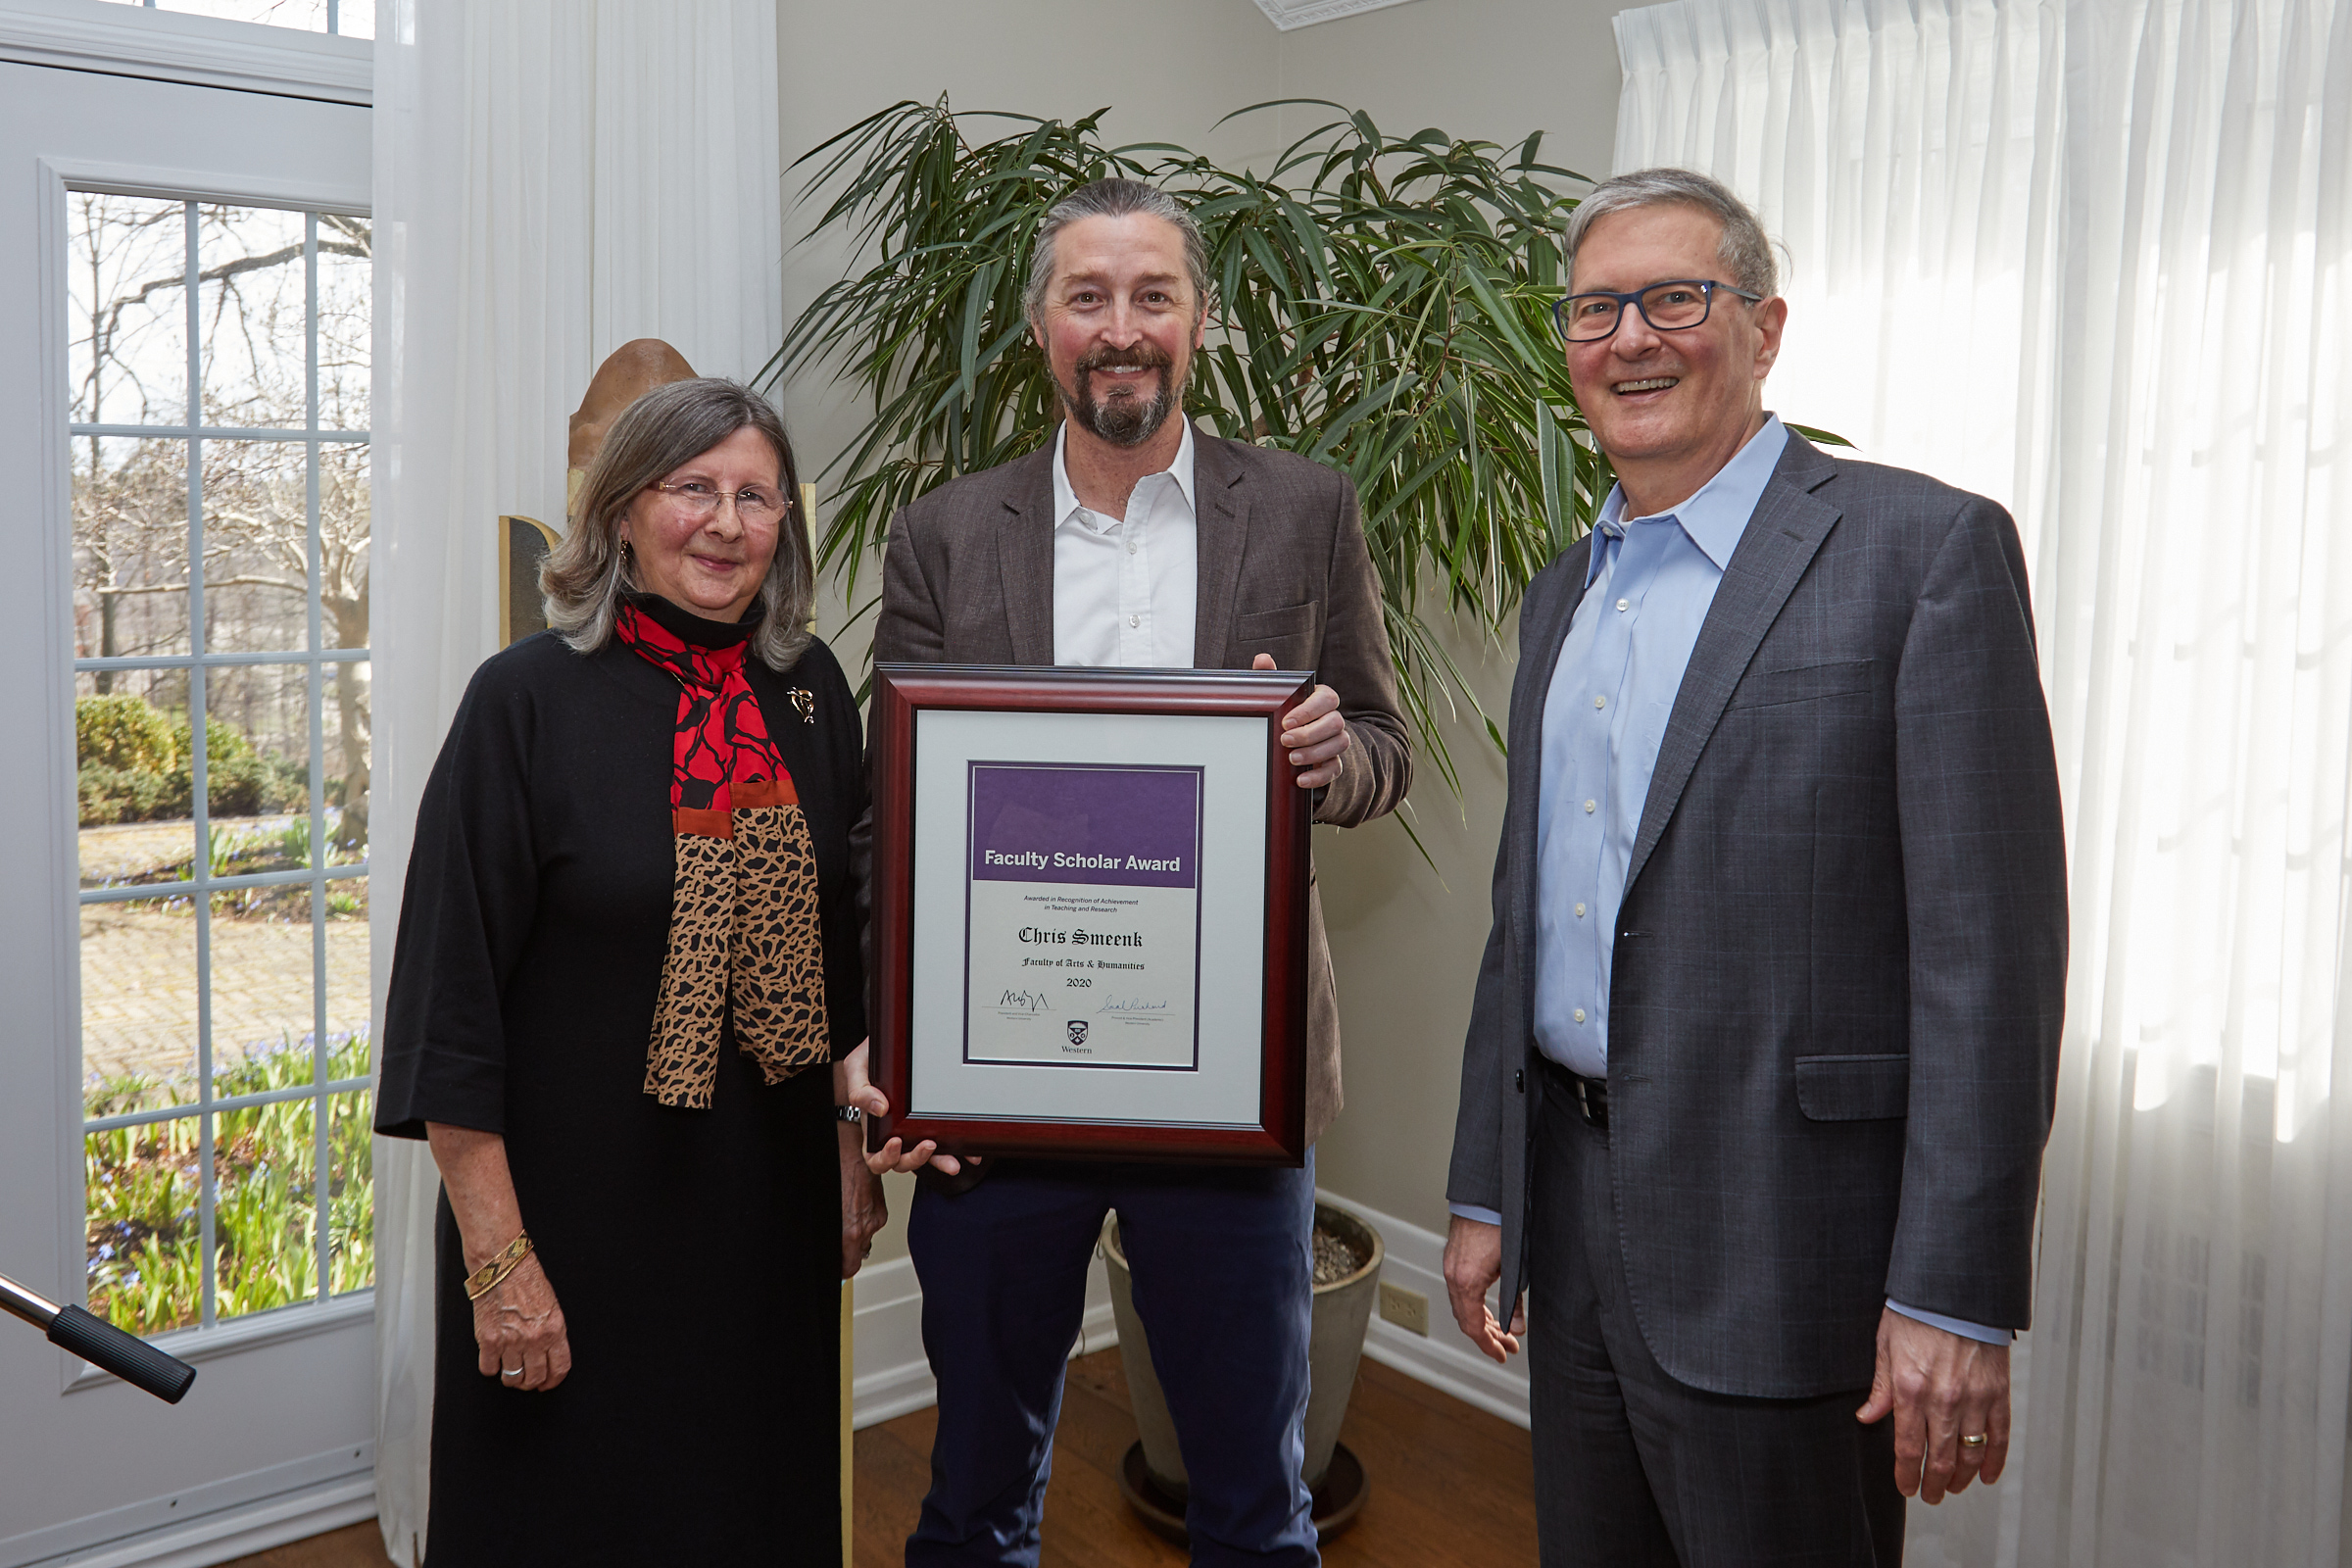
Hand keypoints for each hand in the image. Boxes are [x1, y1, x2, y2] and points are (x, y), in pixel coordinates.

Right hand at [470, 1247, 570, 1391]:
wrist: (502, 1266)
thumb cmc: (527, 1281)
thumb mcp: (552, 1306)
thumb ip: (551, 1333)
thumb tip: (548, 1357)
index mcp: (554, 1330)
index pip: (559, 1368)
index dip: (553, 1381)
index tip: (547, 1384)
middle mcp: (534, 1339)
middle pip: (534, 1378)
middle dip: (531, 1383)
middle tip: (526, 1379)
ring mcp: (511, 1341)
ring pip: (512, 1378)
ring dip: (510, 1378)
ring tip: (509, 1369)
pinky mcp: (489, 1340)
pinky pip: (488, 1369)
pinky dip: (490, 1367)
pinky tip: (493, 1358)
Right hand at [834, 1038, 960, 1176]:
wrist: (893, 1040)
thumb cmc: (871, 1058)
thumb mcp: (857, 1068)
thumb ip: (860, 1090)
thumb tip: (879, 1109)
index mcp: (874, 1128)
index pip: (875, 1157)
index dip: (885, 1158)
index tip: (896, 1142)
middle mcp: (895, 1133)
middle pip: (902, 1163)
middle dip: (916, 1160)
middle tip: (929, 1145)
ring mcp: (916, 1130)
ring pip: (927, 1157)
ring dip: (940, 1162)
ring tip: (953, 1161)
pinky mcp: (934, 1122)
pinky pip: (946, 1141)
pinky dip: (958, 1149)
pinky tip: (969, 1151)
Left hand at [840, 1121, 886, 1277]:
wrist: (849, 1147)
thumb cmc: (833, 1171)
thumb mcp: (824, 1208)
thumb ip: (830, 1234)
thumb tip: (831, 1248)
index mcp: (852, 1231)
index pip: (850, 1268)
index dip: (839, 1269)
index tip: (834, 1267)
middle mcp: (868, 1225)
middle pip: (857, 1255)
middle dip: (845, 1251)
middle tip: (834, 1240)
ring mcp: (876, 1215)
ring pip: (864, 1238)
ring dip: (853, 1234)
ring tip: (840, 1219)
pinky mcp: (880, 1205)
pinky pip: (870, 1223)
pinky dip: (860, 1220)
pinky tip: (849, 1207)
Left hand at [1253, 653, 1350, 788]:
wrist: (1289, 743)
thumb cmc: (1285, 713)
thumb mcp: (1277, 696)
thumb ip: (1271, 678)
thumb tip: (1262, 659)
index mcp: (1321, 699)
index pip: (1327, 699)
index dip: (1309, 710)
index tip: (1286, 721)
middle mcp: (1333, 719)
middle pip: (1336, 723)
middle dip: (1310, 733)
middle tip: (1285, 740)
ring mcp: (1336, 741)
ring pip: (1339, 744)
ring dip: (1315, 753)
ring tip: (1291, 759)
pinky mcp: (1333, 762)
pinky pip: (1334, 770)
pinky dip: (1318, 777)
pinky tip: (1300, 780)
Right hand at [1442, 1214, 1524, 1363]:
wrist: (1486, 1197)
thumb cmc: (1501, 1225)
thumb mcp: (1514, 1269)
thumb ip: (1514, 1301)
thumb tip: (1517, 1327)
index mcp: (1466, 1283)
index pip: (1473, 1326)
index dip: (1488, 1345)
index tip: (1502, 1355)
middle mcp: (1453, 1277)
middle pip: (1466, 1319)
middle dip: (1488, 1336)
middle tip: (1508, 1346)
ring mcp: (1451, 1267)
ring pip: (1462, 1306)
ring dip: (1482, 1321)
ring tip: (1502, 1330)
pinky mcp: (1454, 1259)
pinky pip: (1460, 1292)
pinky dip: (1474, 1305)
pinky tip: (1489, 1308)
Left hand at [1855, 1307, 2011, 1502]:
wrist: (1955, 1290)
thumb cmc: (1917, 1311)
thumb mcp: (1885, 1345)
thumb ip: (1880, 1387)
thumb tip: (1868, 1417)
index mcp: (1910, 1388)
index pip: (1907, 1448)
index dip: (1906, 1475)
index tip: (1906, 1487)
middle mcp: (1943, 1399)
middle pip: (1939, 1459)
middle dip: (1933, 1484)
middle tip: (1930, 1495)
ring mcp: (1974, 1398)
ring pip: (1969, 1454)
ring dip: (1960, 1478)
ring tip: (1953, 1487)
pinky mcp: (1998, 1393)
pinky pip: (1998, 1436)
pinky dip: (1993, 1460)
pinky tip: (1985, 1474)